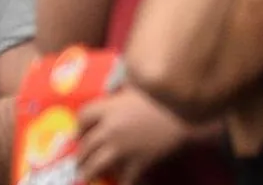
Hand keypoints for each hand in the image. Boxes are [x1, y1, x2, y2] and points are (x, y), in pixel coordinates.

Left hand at [68, 88, 199, 181]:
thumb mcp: (137, 86)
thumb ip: (123, 91)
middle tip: (79, 162)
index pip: (82, 116)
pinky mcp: (138, 162)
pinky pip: (124, 179)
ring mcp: (122, 147)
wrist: (183, 114)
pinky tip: (119, 184)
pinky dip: (121, 183)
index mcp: (108, 107)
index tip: (79, 133)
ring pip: (96, 165)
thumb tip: (118, 90)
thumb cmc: (162, 95)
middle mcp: (109, 128)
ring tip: (86, 177)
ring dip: (88, 173)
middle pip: (85, 144)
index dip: (79, 127)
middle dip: (80, 155)